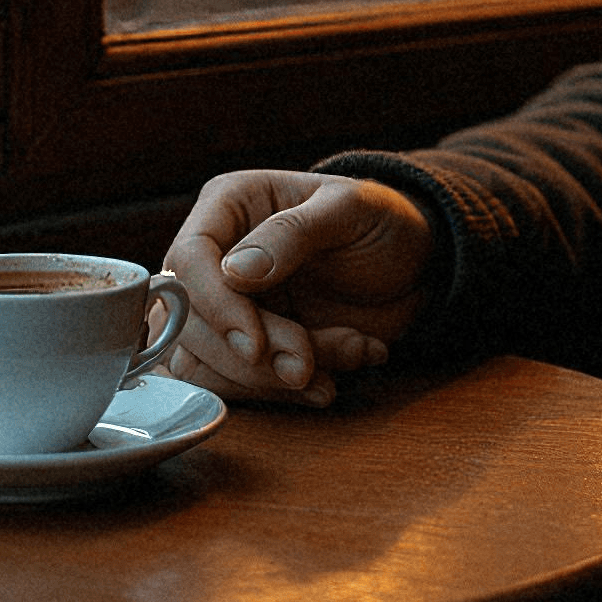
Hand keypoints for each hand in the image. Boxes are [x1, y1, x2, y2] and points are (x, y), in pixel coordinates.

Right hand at [161, 170, 434, 406]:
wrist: (413, 265)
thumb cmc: (381, 220)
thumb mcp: (351, 209)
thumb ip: (294, 232)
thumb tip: (234, 272)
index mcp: (230, 205)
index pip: (188, 260)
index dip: (215, 308)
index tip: (257, 343)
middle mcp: (215, 257)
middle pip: (188, 324)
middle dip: (253, 358)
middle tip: (307, 364)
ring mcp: (224, 306)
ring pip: (204, 365)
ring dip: (269, 381)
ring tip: (338, 359)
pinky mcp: (242, 347)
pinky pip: (233, 387)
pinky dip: (282, 396)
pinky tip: (329, 381)